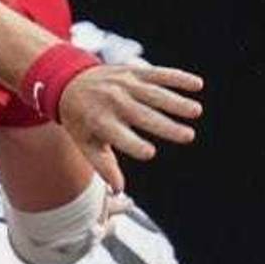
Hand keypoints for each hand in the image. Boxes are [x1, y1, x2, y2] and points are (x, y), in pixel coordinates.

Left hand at [59, 64, 202, 192]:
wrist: (67, 82)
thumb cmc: (81, 120)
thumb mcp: (85, 143)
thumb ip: (104, 166)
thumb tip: (118, 191)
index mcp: (98, 121)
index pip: (117, 135)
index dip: (132, 144)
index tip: (150, 153)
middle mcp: (111, 101)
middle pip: (141, 115)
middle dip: (164, 125)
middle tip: (188, 136)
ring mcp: (124, 84)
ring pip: (152, 93)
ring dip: (175, 101)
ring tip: (195, 111)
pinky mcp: (134, 72)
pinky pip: (158, 74)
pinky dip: (177, 77)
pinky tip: (197, 84)